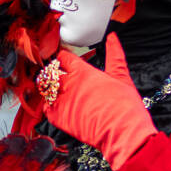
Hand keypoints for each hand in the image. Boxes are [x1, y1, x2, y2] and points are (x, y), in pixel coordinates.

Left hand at [40, 33, 156, 168]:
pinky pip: (46, 107)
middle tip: (61, 75)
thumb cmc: (125, 106)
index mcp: (82, 72)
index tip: (66, 60)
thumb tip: (112, 36)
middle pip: (51, 71)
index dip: (64, 57)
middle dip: (54, 71)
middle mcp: (68, 84)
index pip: (63, 57)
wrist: (123, 134)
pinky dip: (49, 105)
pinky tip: (59, 106)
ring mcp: (61, 101)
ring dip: (50, 87)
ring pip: (46, 88)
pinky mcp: (59, 118)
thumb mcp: (121, 76)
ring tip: (59, 90)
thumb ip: (114, 54)